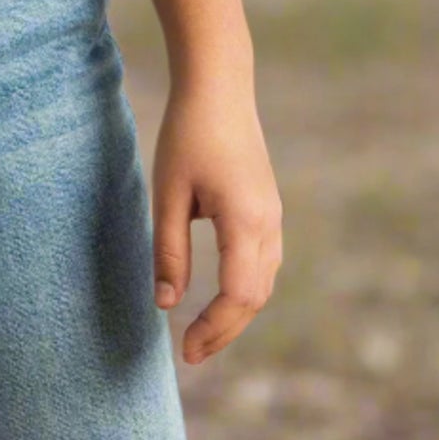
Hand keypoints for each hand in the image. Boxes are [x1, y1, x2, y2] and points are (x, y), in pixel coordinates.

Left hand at [150, 73, 282, 363]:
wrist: (219, 86)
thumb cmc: (188, 133)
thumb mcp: (169, 192)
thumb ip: (169, 250)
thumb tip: (166, 304)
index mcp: (245, 222)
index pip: (238, 296)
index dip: (214, 329)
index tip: (185, 349)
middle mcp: (269, 224)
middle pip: (255, 298)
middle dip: (224, 330)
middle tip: (190, 354)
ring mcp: (273, 216)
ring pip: (263, 283)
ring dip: (236, 313)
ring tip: (202, 333)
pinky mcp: (268, 208)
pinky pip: (263, 263)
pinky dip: (245, 290)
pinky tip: (221, 297)